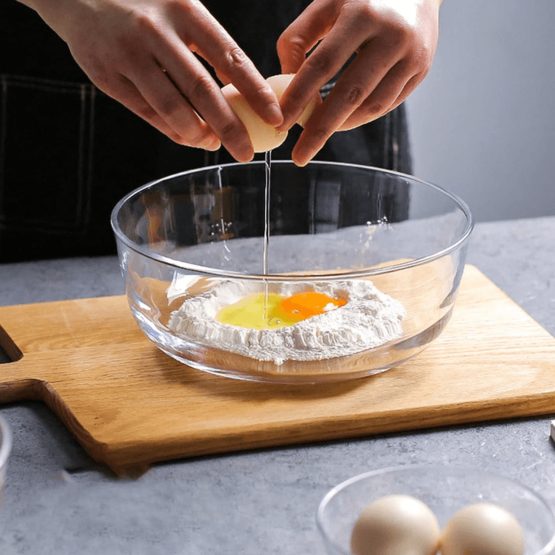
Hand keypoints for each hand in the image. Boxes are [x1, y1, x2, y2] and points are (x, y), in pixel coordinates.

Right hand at [22, 0, 282, 160]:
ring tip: (213, 144)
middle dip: (229, 128)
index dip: (256, 92)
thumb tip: (241, 93)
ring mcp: (128, 56)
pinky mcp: (107, 77)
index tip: (276, 117)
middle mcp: (156, 32)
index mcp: (184, 10)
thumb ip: (209, 46)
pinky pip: (148, 114)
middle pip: (201, 91)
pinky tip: (187, 137)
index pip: (230, 57)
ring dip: (197, 135)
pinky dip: (171, 130)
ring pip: (172, 109)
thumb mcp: (180, 9)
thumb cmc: (145, 5)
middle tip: (245, 153)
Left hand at [277, 0, 439, 165]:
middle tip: (299, 155)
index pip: (323, 65)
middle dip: (320, 129)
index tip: (282, 123)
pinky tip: (342, 120)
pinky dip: (361, 117)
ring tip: (318, 134)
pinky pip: (386, 104)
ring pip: (372, 105)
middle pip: (350, 94)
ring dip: (341, 125)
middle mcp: (393, 35)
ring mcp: (412, 55)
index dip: (300, 97)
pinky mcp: (422, 70)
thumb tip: (286, 83)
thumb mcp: (326, 4)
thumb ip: (298, 39)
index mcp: (362, 14)